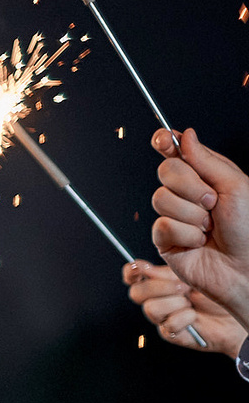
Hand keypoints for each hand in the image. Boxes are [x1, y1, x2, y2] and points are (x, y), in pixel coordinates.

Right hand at [123, 260, 245, 356]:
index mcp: (163, 278)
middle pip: (136, 293)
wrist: (241, 308)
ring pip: (150, 309)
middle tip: (184, 286)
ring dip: (175, 304)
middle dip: (158, 288)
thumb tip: (148, 265)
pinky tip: (196, 316)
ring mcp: (164, 316)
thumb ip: (173, 263)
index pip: (134, 273)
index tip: (140, 268)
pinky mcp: (172, 333)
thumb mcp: (200, 266)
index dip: (131, 272)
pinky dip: (185, 319)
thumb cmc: (226, 285)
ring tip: (193, 302)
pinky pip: (168, 326)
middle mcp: (160, 297)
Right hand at [151, 129, 248, 321]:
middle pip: (166, 172)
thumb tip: (185, 136)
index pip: (177, 153)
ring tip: (209, 228)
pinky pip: (162, 226)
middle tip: (212, 202)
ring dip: (191, 215)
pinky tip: (198, 243)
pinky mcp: (164, 239)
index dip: (165, 143)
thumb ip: (206, 161)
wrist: (244, 266)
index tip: (162, 139)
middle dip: (190, 186)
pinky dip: (185, 235)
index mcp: (205, 176)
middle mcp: (186, 194)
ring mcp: (173, 216)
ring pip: (161, 199)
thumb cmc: (248, 228)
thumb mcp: (235, 186)